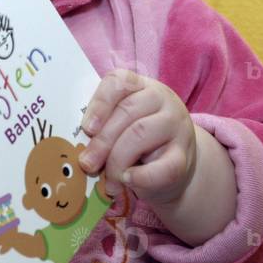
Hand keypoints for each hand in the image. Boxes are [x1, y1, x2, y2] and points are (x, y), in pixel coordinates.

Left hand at [78, 69, 196, 205]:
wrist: (171, 168)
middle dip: (102, 141)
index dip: (100, 103)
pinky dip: (142, 176)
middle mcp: (163, 100)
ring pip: (140, 134)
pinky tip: (128, 181)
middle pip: (128, 112)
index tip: (87, 128)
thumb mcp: (121, 127)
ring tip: (107, 181)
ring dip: (117, 161)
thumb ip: (103, 128)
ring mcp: (177, 127)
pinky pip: (163, 166)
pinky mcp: (184, 157)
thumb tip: (78, 147)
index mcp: (142, 86)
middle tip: (87, 164)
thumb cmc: (137, 144)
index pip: (119, 81)